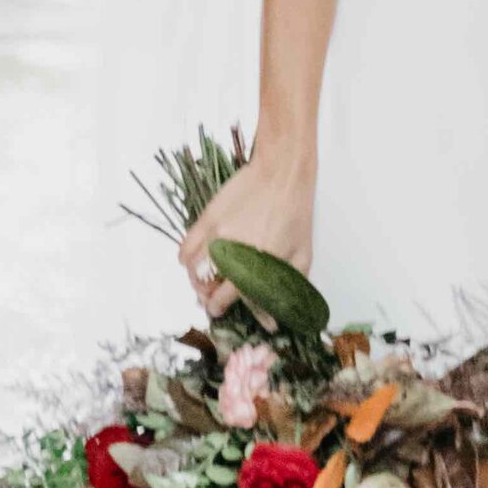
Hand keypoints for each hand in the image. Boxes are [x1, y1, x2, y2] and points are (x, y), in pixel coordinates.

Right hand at [178, 150, 312, 317]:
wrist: (281, 173)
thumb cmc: (295, 213)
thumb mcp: (302, 253)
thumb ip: (290, 284)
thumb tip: (278, 311)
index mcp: (259, 265)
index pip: (238, 300)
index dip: (234, 311)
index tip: (230, 314)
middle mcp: (234, 254)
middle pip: (210, 291)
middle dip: (211, 302)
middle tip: (214, 303)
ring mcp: (216, 236)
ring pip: (194, 273)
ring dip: (197, 284)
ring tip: (204, 285)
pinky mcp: (206, 220)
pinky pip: (185, 250)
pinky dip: (186, 261)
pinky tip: (192, 263)